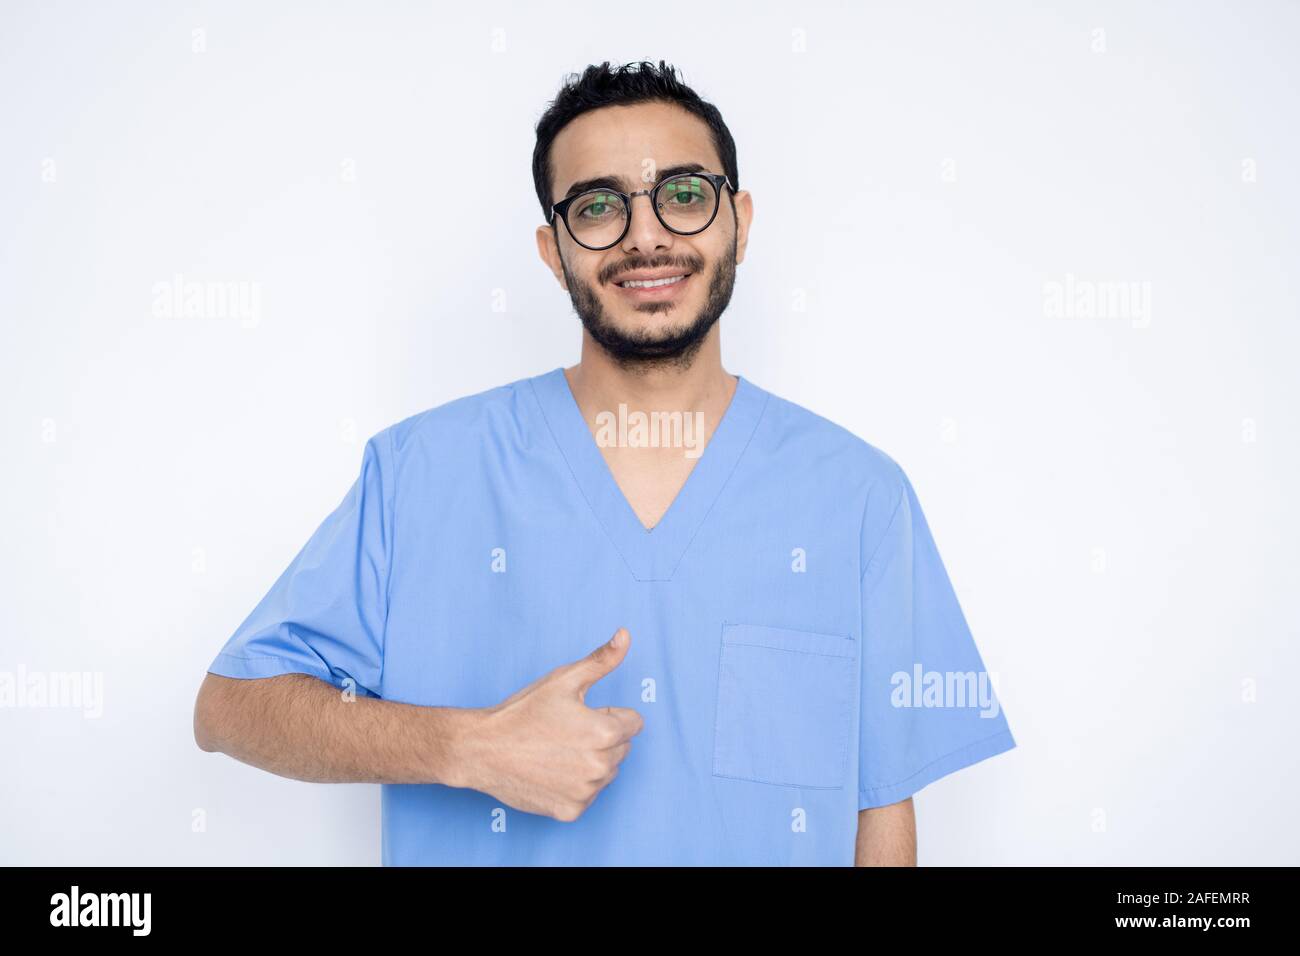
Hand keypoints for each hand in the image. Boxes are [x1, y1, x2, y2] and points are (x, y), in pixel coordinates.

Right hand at [459, 628, 643, 820]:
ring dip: (589, 762)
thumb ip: (602, 660)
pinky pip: (587, 794)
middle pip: (621, 748)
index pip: (633, 723)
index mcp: (605, 732)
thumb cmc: (522, 713)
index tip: (578, 715)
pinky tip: (550, 772)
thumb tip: (625, 635)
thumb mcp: (563, 679)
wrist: (482, 749)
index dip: (606, 714)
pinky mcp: (571, 811)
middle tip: (563, 732)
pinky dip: (573, 785)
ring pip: (606, 772)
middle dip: (601, 738)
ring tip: (555, 751)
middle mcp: (601, 766)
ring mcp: (586, 792)